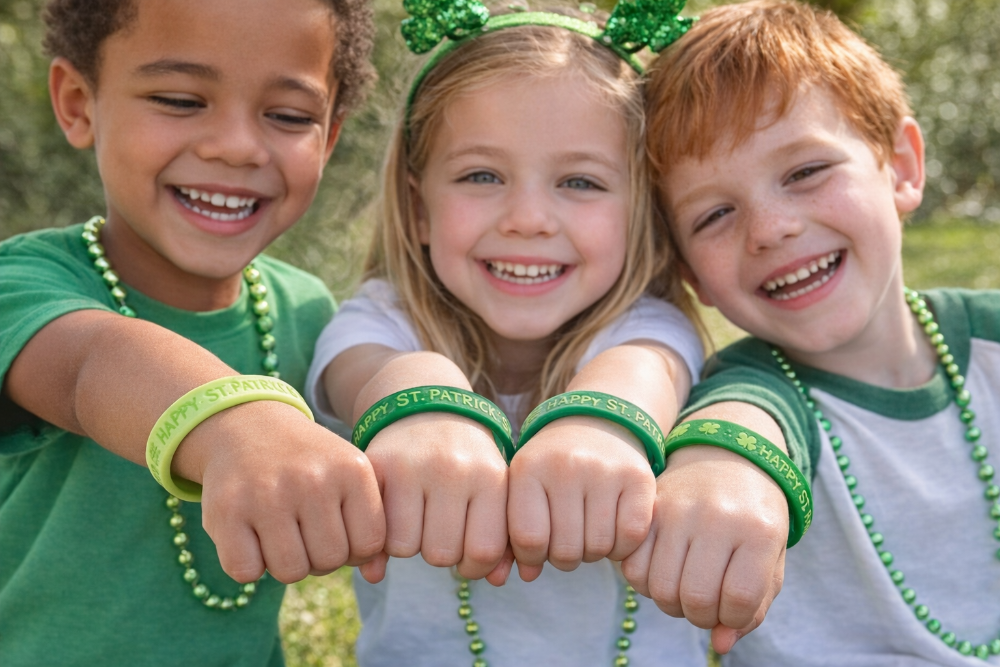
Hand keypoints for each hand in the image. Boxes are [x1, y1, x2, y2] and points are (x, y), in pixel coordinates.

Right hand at [178, 400, 385, 584]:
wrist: (248, 427)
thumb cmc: (308, 465)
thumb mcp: (347, 475)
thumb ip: (369, 522)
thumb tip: (374, 574)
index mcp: (352, 470)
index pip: (369, 545)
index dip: (352, 549)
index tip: (337, 531)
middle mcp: (313, 479)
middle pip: (329, 561)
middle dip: (317, 558)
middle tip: (303, 533)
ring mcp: (268, 494)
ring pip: (290, 571)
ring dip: (284, 563)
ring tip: (281, 535)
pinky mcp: (227, 509)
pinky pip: (246, 572)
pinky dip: (248, 565)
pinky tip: (250, 537)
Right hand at [363, 411, 510, 582]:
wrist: (428, 409)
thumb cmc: (469, 464)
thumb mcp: (494, 491)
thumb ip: (503, 539)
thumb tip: (495, 582)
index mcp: (491, 476)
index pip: (483, 552)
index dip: (474, 565)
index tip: (468, 552)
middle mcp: (453, 469)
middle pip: (441, 555)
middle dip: (440, 552)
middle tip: (440, 530)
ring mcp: (412, 466)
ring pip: (405, 547)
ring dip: (410, 544)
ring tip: (418, 520)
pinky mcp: (376, 466)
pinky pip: (375, 529)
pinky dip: (381, 534)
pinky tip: (393, 516)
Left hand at [508, 416, 655, 578]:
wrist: (596, 421)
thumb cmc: (551, 467)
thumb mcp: (525, 488)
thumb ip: (515, 534)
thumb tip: (525, 576)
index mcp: (528, 468)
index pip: (528, 539)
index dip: (532, 557)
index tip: (538, 549)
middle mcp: (566, 466)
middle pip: (565, 550)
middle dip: (564, 558)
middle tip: (567, 542)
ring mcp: (604, 470)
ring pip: (599, 548)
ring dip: (593, 553)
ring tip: (588, 534)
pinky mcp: (639, 477)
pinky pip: (631, 536)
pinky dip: (622, 546)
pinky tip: (613, 532)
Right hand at [621, 444, 787, 654]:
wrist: (730, 458)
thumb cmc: (755, 518)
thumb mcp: (769, 558)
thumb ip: (753, 606)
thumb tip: (720, 644)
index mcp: (758, 531)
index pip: (739, 601)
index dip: (732, 618)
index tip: (732, 609)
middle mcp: (717, 518)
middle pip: (696, 598)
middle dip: (700, 616)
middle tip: (706, 604)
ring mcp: (679, 510)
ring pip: (660, 587)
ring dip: (671, 603)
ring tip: (685, 588)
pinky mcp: (649, 508)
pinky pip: (633, 567)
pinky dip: (645, 582)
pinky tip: (663, 571)